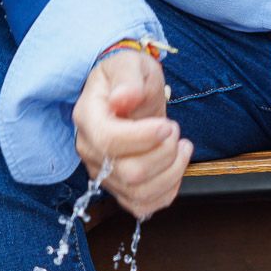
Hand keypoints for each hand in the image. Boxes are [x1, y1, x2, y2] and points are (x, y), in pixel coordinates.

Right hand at [72, 49, 191, 218]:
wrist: (127, 93)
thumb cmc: (129, 78)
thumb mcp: (129, 64)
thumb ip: (128, 79)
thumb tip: (123, 99)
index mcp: (88, 117)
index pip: (109, 141)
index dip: (143, 138)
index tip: (168, 125)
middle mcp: (90, 150)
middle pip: (129, 173)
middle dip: (164, 154)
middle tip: (175, 130)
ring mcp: (102, 172)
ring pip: (138, 193)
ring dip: (172, 172)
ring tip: (181, 147)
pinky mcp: (119, 188)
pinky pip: (142, 206)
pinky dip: (167, 192)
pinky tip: (175, 168)